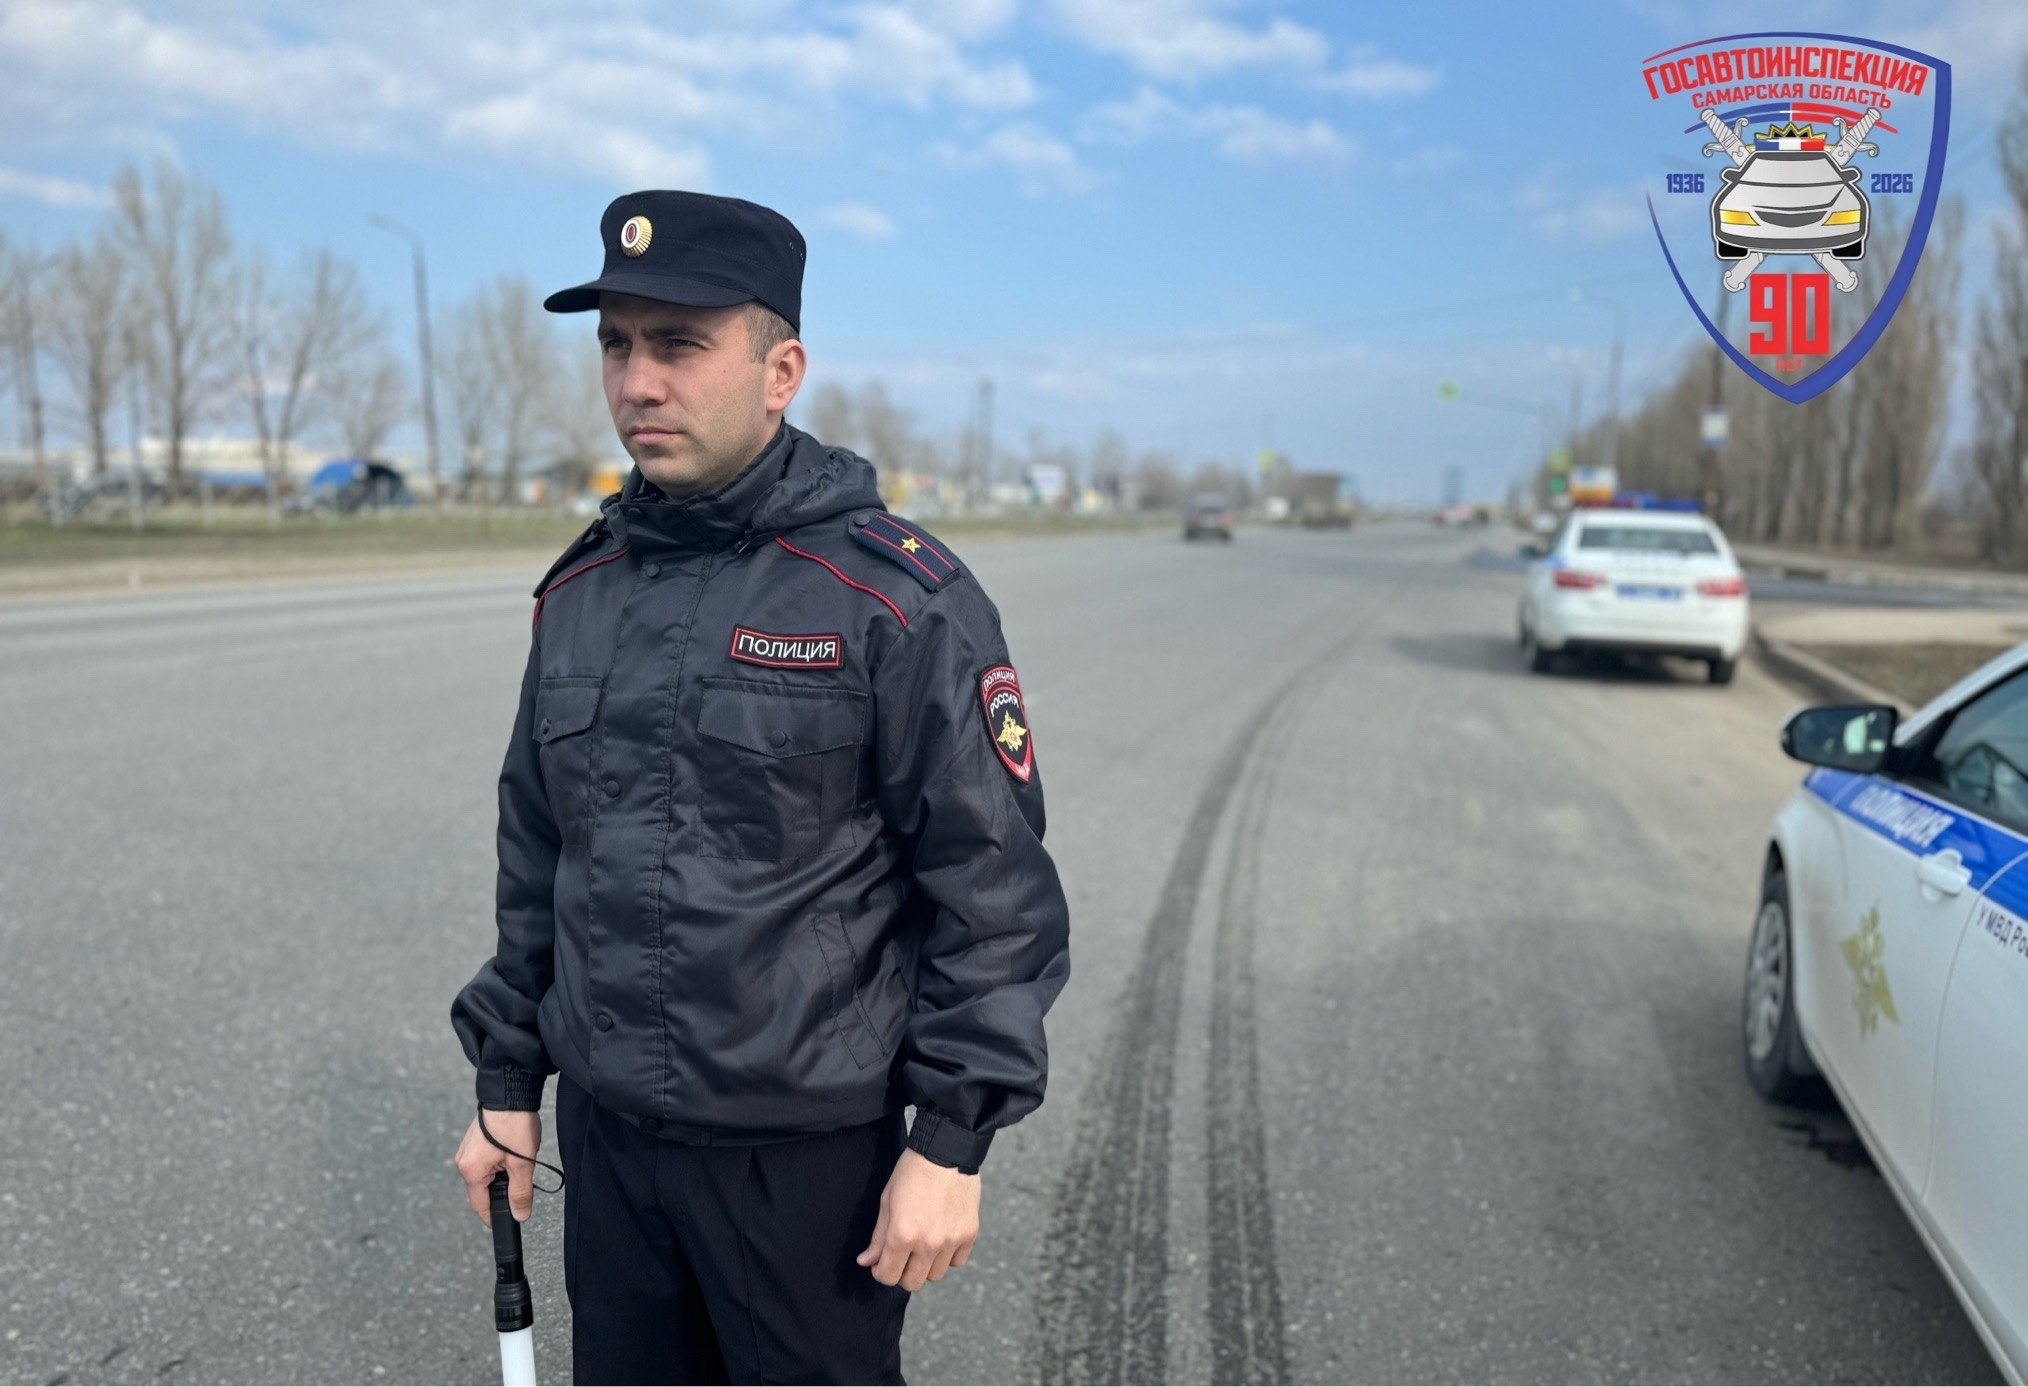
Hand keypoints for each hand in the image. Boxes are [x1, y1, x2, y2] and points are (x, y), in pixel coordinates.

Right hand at [455, 1109, 540, 1225]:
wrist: (510, 1092)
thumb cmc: (514, 1124)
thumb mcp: (522, 1163)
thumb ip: (520, 1192)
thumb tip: (520, 1215)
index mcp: (471, 1171)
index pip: (480, 1206)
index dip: (495, 1217)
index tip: (510, 1220)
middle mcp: (463, 1162)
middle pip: (482, 1191)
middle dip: (502, 1193)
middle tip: (522, 1184)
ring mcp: (467, 1151)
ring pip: (485, 1176)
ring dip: (501, 1177)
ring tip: (519, 1163)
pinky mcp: (474, 1142)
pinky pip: (484, 1162)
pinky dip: (498, 1165)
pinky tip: (512, 1154)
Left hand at [856, 1148, 979, 1291]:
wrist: (946, 1149)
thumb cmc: (912, 1171)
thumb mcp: (887, 1201)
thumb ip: (878, 1237)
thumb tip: (867, 1262)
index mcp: (903, 1234)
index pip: (888, 1276)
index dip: (880, 1272)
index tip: (881, 1262)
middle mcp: (928, 1243)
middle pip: (912, 1283)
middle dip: (902, 1273)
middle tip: (901, 1255)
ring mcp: (952, 1240)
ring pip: (935, 1275)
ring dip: (926, 1265)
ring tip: (923, 1244)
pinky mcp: (970, 1234)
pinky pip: (957, 1261)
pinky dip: (948, 1256)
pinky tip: (942, 1238)